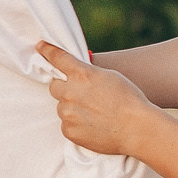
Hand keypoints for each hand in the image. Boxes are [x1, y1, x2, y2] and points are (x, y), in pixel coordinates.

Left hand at [37, 41, 155, 155]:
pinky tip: (92, 125)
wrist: (137, 129)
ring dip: (71, 108)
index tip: (40, 47)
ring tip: (93, 113)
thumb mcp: (110, 76)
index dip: (47, 51)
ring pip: (61, 107)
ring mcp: (67, 113)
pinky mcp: (68, 130)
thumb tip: (77, 72)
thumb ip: (88, 72)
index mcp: (82, 74)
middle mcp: (70, 92)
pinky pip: (66, 124)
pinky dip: (75, 124)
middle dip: (64, 88)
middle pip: (54, 86)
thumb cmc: (129, 100)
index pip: (58, 58)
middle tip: (80, 95)